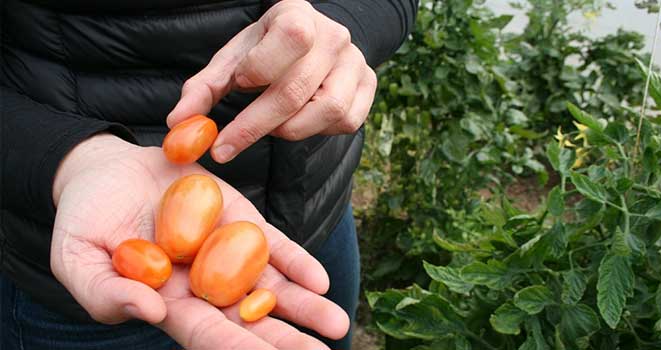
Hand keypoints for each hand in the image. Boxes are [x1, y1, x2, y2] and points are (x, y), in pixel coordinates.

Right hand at [51, 134, 348, 348]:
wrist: (106, 170)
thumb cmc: (84, 221)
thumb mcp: (79, 260)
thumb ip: (108, 292)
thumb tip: (151, 312)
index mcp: (168, 305)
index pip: (207, 335)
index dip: (238, 349)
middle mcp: (205, 287)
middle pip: (250, 320)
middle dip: (286, 341)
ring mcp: (226, 253)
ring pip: (271, 288)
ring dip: (305, 307)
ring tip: (337, 324)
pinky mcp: (240, 221)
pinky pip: (273, 246)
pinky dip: (296, 263)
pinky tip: (319, 281)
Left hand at [167, 0, 377, 162]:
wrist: (309, 46)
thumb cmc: (265, 53)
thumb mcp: (233, 61)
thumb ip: (204, 89)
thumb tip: (177, 124)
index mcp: (299, 15)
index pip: (292, 37)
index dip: (262, 67)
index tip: (239, 84)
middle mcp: (334, 36)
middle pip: (298, 89)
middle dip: (255, 125)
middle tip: (225, 147)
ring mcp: (356, 62)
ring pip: (327, 110)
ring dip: (289, 129)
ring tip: (271, 125)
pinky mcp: (369, 86)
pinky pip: (347, 121)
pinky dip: (318, 131)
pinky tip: (300, 121)